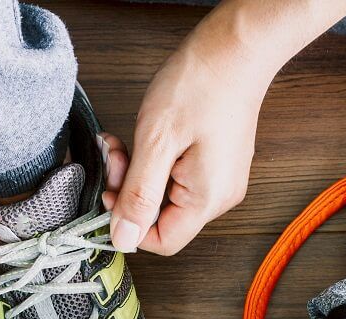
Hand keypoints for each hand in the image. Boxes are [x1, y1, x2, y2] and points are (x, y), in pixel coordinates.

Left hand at [105, 41, 268, 255]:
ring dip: (138, 174)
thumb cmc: (201, 85)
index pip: (163, 242)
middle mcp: (219, 196)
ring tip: (125, 143)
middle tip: (114, 156)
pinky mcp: (216, 164)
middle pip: (163, 219)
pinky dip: (155, 164)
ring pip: (167, 198)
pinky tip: (146, 139)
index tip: (108, 192)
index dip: (129, 225)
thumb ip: (138, 195)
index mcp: (207, 198)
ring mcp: (221, 180)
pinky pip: (178, 179)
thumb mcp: (157, 141)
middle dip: (130, 192)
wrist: (236, 49)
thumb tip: (123, 238)